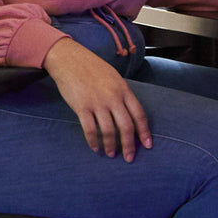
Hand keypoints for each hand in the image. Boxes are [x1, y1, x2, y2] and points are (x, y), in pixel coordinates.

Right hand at [42, 38, 152, 161]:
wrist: (69, 59)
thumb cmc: (92, 68)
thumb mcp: (113, 77)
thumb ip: (122, 94)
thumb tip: (128, 114)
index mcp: (123, 90)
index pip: (139, 114)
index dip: (144, 132)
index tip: (148, 145)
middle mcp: (113, 97)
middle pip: (126, 127)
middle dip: (129, 145)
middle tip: (129, 158)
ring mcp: (97, 103)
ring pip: (109, 131)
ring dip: (111, 146)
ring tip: (111, 154)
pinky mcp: (82, 107)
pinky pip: (90, 130)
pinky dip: (94, 142)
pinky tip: (95, 148)